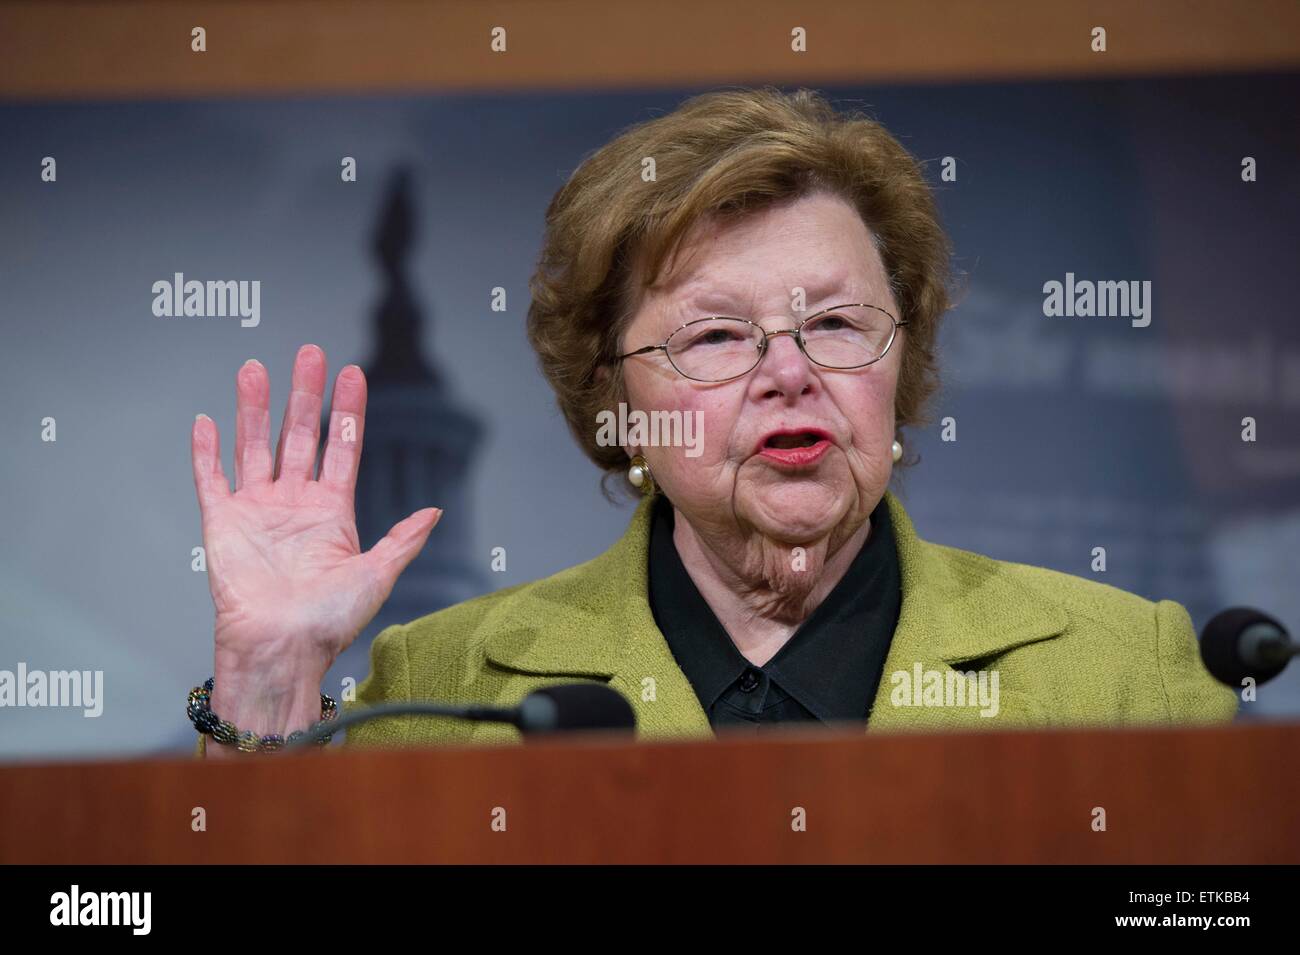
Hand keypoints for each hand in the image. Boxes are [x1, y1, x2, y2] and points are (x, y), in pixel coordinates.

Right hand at [191, 344, 440, 686]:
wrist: (281, 649)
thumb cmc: (329, 622)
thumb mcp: (376, 575)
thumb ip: (402, 539)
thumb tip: (434, 511)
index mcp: (333, 513)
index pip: (342, 448)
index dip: (347, 411)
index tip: (352, 373)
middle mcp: (295, 505)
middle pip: (300, 435)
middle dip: (306, 394)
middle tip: (310, 352)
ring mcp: (257, 511)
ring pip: (255, 446)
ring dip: (255, 408)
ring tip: (256, 368)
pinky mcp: (222, 524)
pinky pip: (211, 480)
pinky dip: (206, 452)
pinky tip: (208, 420)